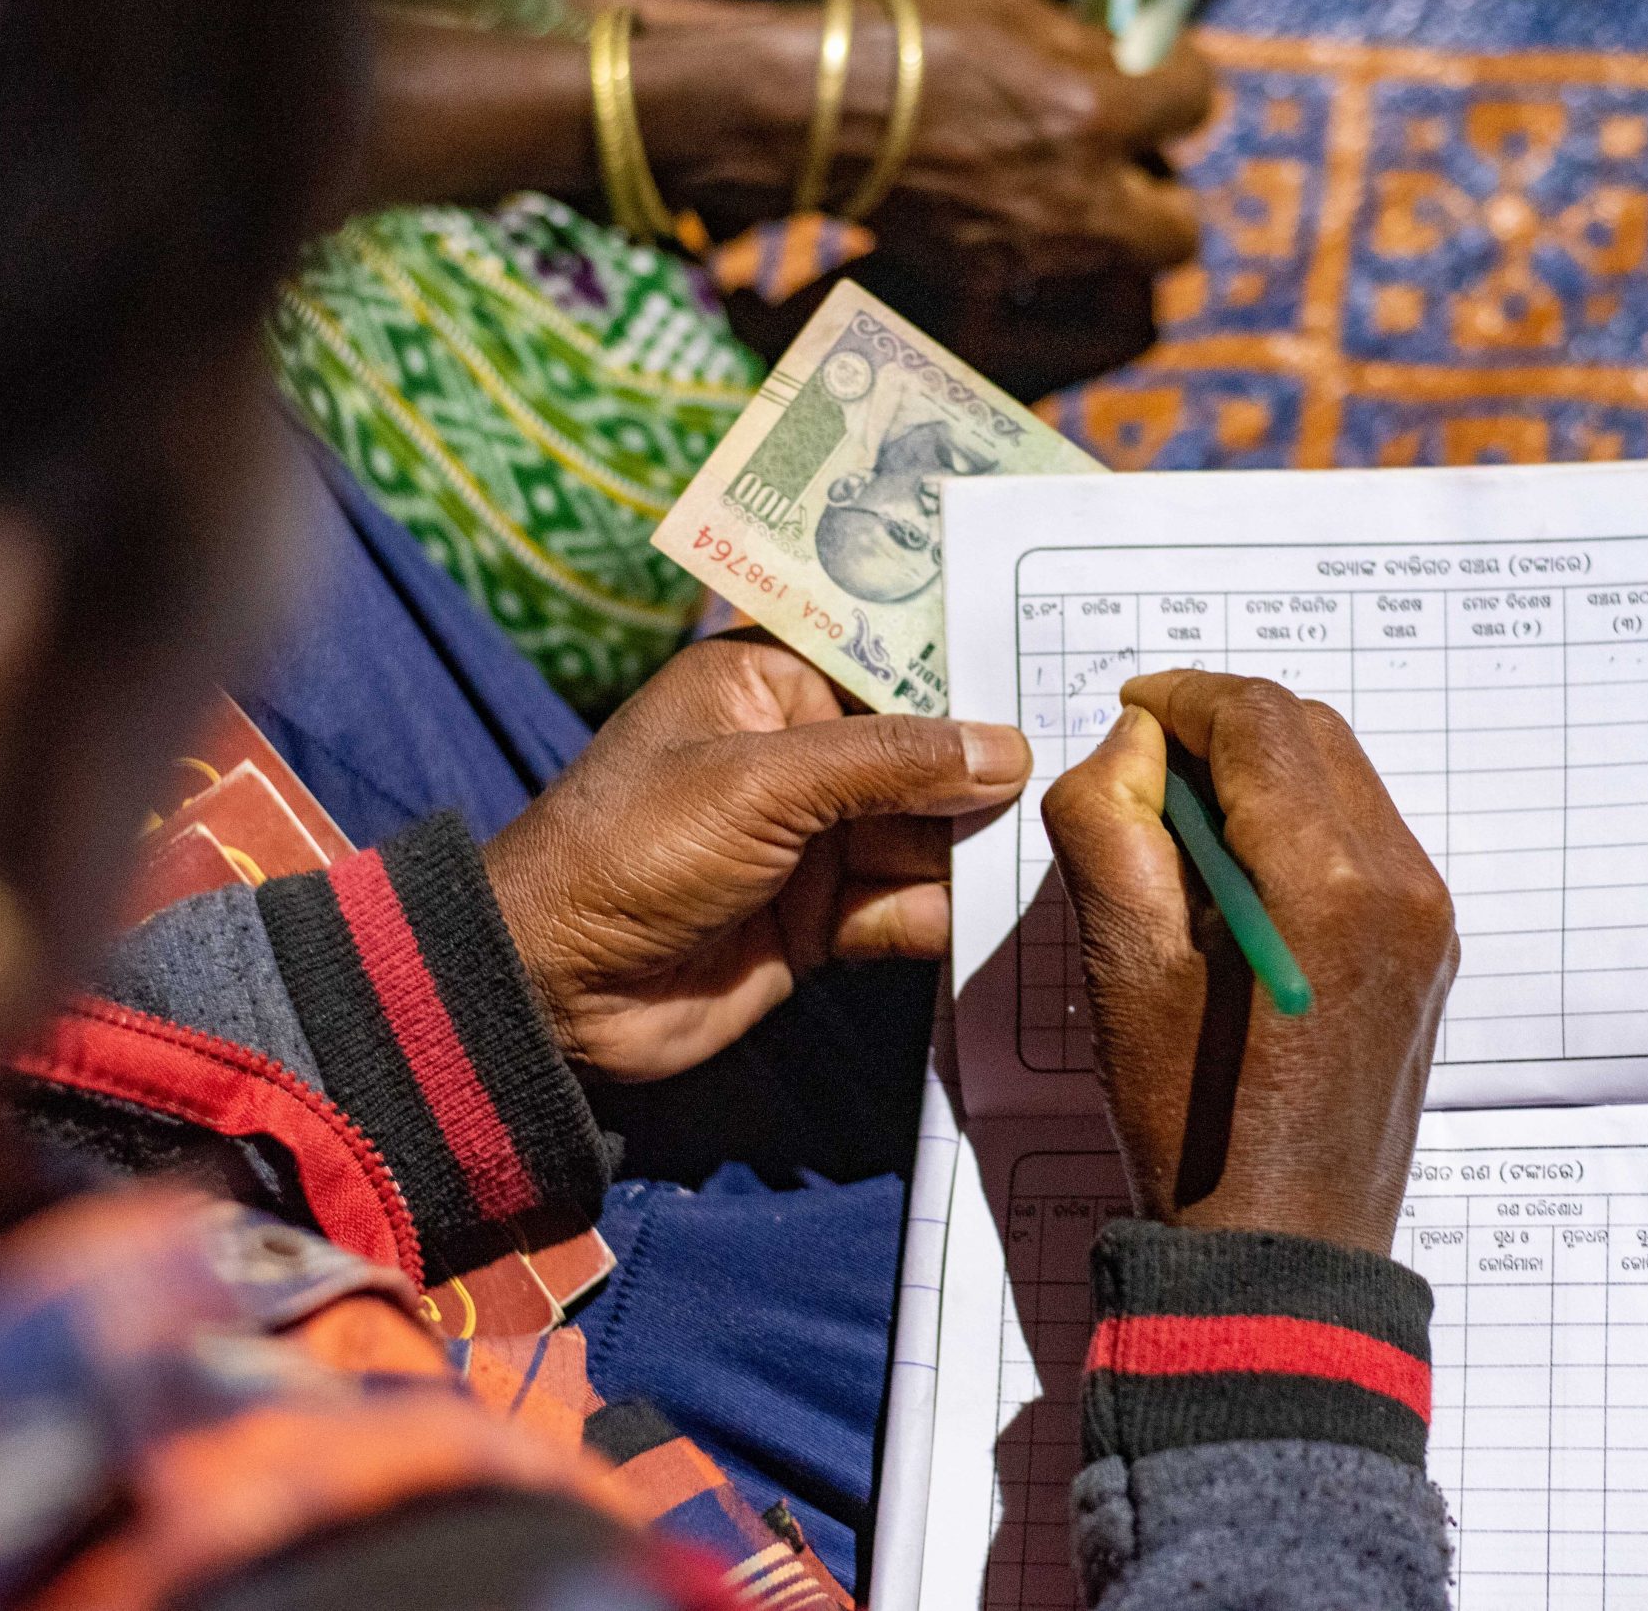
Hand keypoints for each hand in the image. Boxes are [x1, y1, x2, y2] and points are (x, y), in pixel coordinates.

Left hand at [484, 638, 1028, 1080]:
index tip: (1057, 655)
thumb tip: (1007, 750)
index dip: (969, 663)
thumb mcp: (761, 783)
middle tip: (1095, 759)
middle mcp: (798, 754)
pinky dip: (956, 912)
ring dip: (987, 845)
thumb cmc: (630, 849)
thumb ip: (891, 764)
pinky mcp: (824, 920)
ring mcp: (814, 841)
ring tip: (1071, 840)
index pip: (890, 658)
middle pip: (925, 752)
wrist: (553, 993)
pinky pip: (910, 906)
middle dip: (995, 766)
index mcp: (769, 684)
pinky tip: (1021, 910)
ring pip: (929, 833)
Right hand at [648, 0, 1210, 282]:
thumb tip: (1130, 61)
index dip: (1184, 84)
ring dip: (1109, 235)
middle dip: (1165, 201)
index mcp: (1095, 113)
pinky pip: (1053, 280)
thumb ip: (1088, 49)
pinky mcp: (991, 283)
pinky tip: (1013, 214)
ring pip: (1120, 271)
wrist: (818, 116)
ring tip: (1069, 195)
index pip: (1196, 102)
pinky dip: (1048, 254)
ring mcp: (1037, 253)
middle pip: (1182, 233)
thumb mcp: (1014, 13)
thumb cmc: (913, 45)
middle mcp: (1081, 199)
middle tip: (1132, 168)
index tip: (1166, 78)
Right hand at [1039, 672, 1457, 1254]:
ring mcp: (1427, 918)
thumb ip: (1110, 824)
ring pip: (1344, 777)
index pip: (1258, 722)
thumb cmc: (1192, 1125)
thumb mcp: (1120, 967)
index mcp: (1325, 882)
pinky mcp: (1429, 949)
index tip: (1128, 715)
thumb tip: (1136, 746)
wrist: (1283, 1252)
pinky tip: (1240, 881)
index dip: (1182, 698)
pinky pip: (1367, 837)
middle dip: (1224, 728)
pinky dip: (1302, 823)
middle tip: (1146, 773)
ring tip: (1186, 832)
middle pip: (1311, 733)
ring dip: (1264, 773)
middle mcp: (1400, 883)